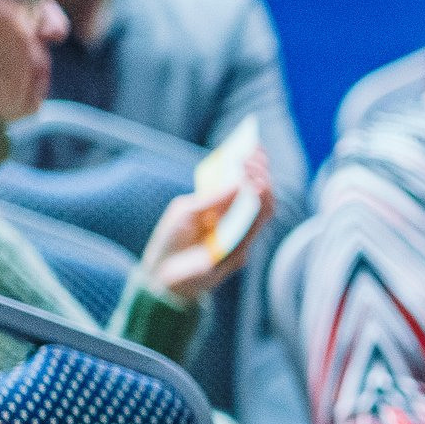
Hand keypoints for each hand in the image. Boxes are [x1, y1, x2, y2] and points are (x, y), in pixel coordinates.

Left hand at [141, 148, 272, 303]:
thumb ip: (210, 200)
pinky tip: (251, 190)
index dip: (255, 167)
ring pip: (264, 211)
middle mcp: (237, 223)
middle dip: (260, 173)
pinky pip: (253, 230)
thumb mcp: (185, 212)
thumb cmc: (172, 242)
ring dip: (263, 189)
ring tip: (255, 170)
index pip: (247, 185)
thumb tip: (237, 181)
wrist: (160, 277)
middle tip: (254, 156)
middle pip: (260, 196)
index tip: (255, 146)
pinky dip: (254, 209)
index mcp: (225, 210)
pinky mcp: (238, 254)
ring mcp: (241, 239)